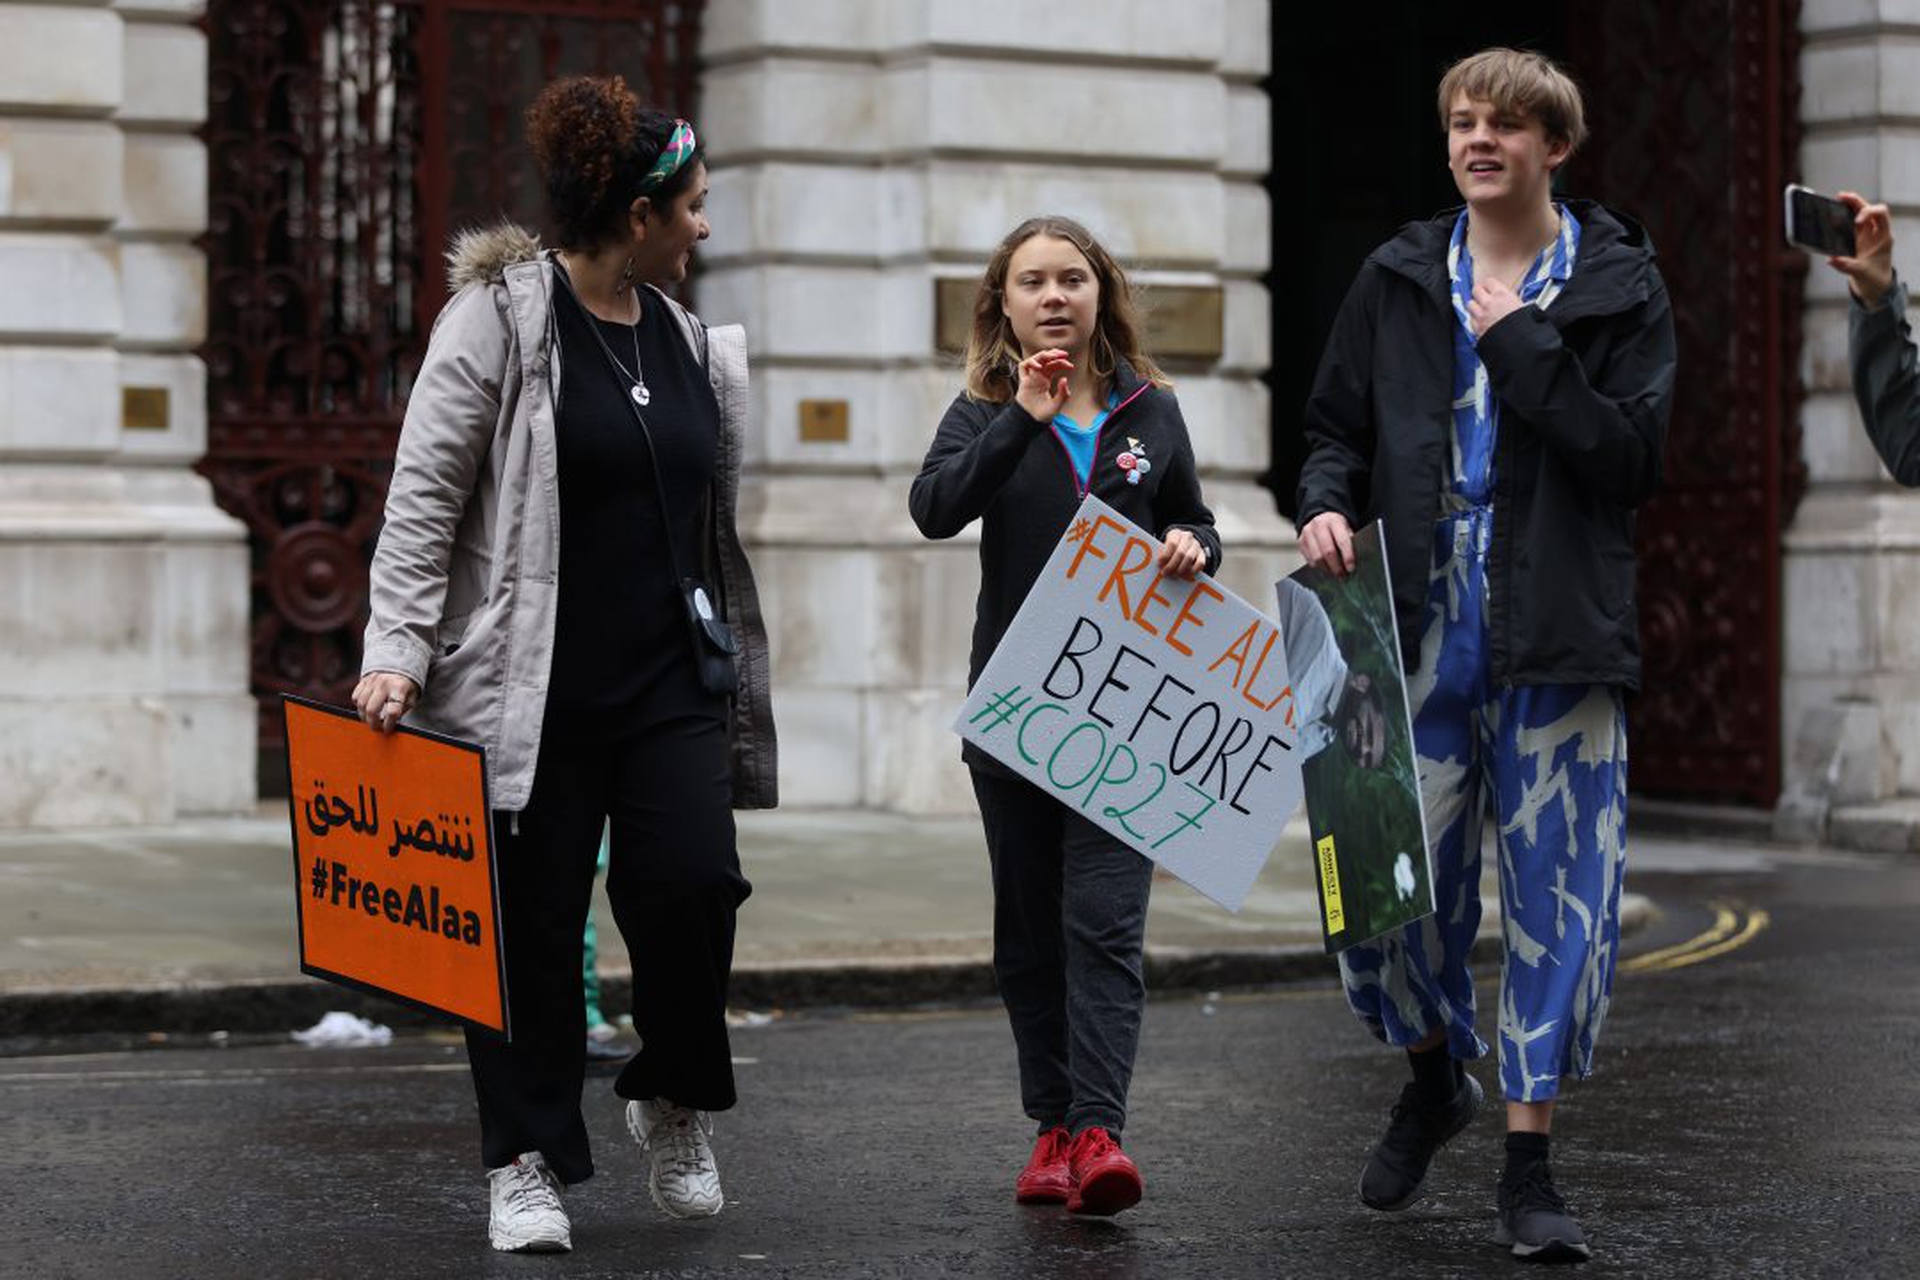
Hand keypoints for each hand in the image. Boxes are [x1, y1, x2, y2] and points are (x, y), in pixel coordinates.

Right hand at [352, 671, 420, 733]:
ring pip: (361, 704)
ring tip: (371, 720)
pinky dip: (359, 706)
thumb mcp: (412, 697)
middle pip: (372, 709)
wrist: (400, 663)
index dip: (389, 724)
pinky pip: (356, 696)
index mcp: (399, 688)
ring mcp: (372, 681)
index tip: (388, 729)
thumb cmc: (406, 685)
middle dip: (373, 723)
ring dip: (364, 716)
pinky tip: (366, 708)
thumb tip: (391, 724)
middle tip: (377, 728)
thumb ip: (402, 710)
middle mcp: (384, 684)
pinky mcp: (364, 680)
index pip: (392, 711)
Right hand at [1014, 348, 1073, 421]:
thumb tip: (1064, 378)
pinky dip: (1030, 363)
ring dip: (1043, 355)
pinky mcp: (1023, 381)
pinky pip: (1023, 366)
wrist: (1031, 421)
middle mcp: (1038, 376)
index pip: (1053, 365)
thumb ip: (1063, 394)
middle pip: (1044, 359)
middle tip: (1064, 354)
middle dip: (1054, 353)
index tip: (1071, 366)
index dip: (1062, 363)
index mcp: (1046, 379)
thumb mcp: (1057, 404)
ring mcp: (1030, 377)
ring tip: (1052, 356)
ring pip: (1034, 359)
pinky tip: (1039, 367)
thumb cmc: (1043, 414)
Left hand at [1158, 528, 1206, 579]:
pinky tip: (1184, 575)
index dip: (1166, 555)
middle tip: (1165, 573)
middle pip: (1180, 552)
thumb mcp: (1164, 545)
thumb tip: (1159, 565)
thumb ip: (1162, 553)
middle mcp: (1187, 537)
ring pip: (1189, 558)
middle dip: (1171, 565)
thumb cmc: (1171, 547)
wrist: (1185, 543)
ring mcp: (1196, 545)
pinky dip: (1192, 571)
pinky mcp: (1202, 553)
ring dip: (1180, 569)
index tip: (1160, 564)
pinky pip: (1200, 563)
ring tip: (1174, 575)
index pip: (1172, 543)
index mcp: (1176, 534)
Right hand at [1298, 511, 1355, 577]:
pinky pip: (1309, 560)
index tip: (1351, 569)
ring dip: (1327, 570)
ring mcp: (1307, 533)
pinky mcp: (1300, 541)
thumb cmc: (1337, 526)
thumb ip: (1350, 542)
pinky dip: (1318, 567)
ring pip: (1317, 558)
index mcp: (1334, 521)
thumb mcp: (1347, 528)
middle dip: (1336, 567)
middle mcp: (1319, 525)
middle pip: (1327, 552)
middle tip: (1342, 577)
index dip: (1348, 557)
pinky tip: (1325, 569)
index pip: (1342, 541)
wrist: (1320, 517)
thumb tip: (1352, 563)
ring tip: (1334, 575)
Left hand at [1468, 276, 1522, 335]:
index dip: (1490, 285)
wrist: (1519, 343)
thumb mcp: (1524, 306)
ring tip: (1483, 310)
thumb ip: (1512, 299)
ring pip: (1470, 304)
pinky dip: (1475, 320)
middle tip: (1485, 297)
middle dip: (1480, 293)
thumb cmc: (1525, 325)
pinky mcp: (1477, 328)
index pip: (1489, 281)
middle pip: (1476, 290)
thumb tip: (1511, 297)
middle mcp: (1489, 303)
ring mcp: (1481, 316)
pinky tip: (1482, 322)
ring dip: (1476, 306)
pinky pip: (1471, 320)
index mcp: (1502, 295)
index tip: (1492, 287)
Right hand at [1831, 191, 1894, 307]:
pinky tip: (1830, 216)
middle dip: (1855, 202)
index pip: (1881, 214)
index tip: (1855, 222)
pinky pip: (1848, 224)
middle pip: (1868, 208)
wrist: (1875, 287)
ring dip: (1847, 206)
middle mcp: (1875, 232)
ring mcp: (1865, 234)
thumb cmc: (1874, 279)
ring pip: (1858, 213)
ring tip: (1835, 201)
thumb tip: (1831, 259)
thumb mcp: (1861, 273)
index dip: (1869, 213)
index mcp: (1883, 236)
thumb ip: (1847, 266)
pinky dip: (1840, 218)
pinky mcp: (1855, 239)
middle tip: (1840, 197)